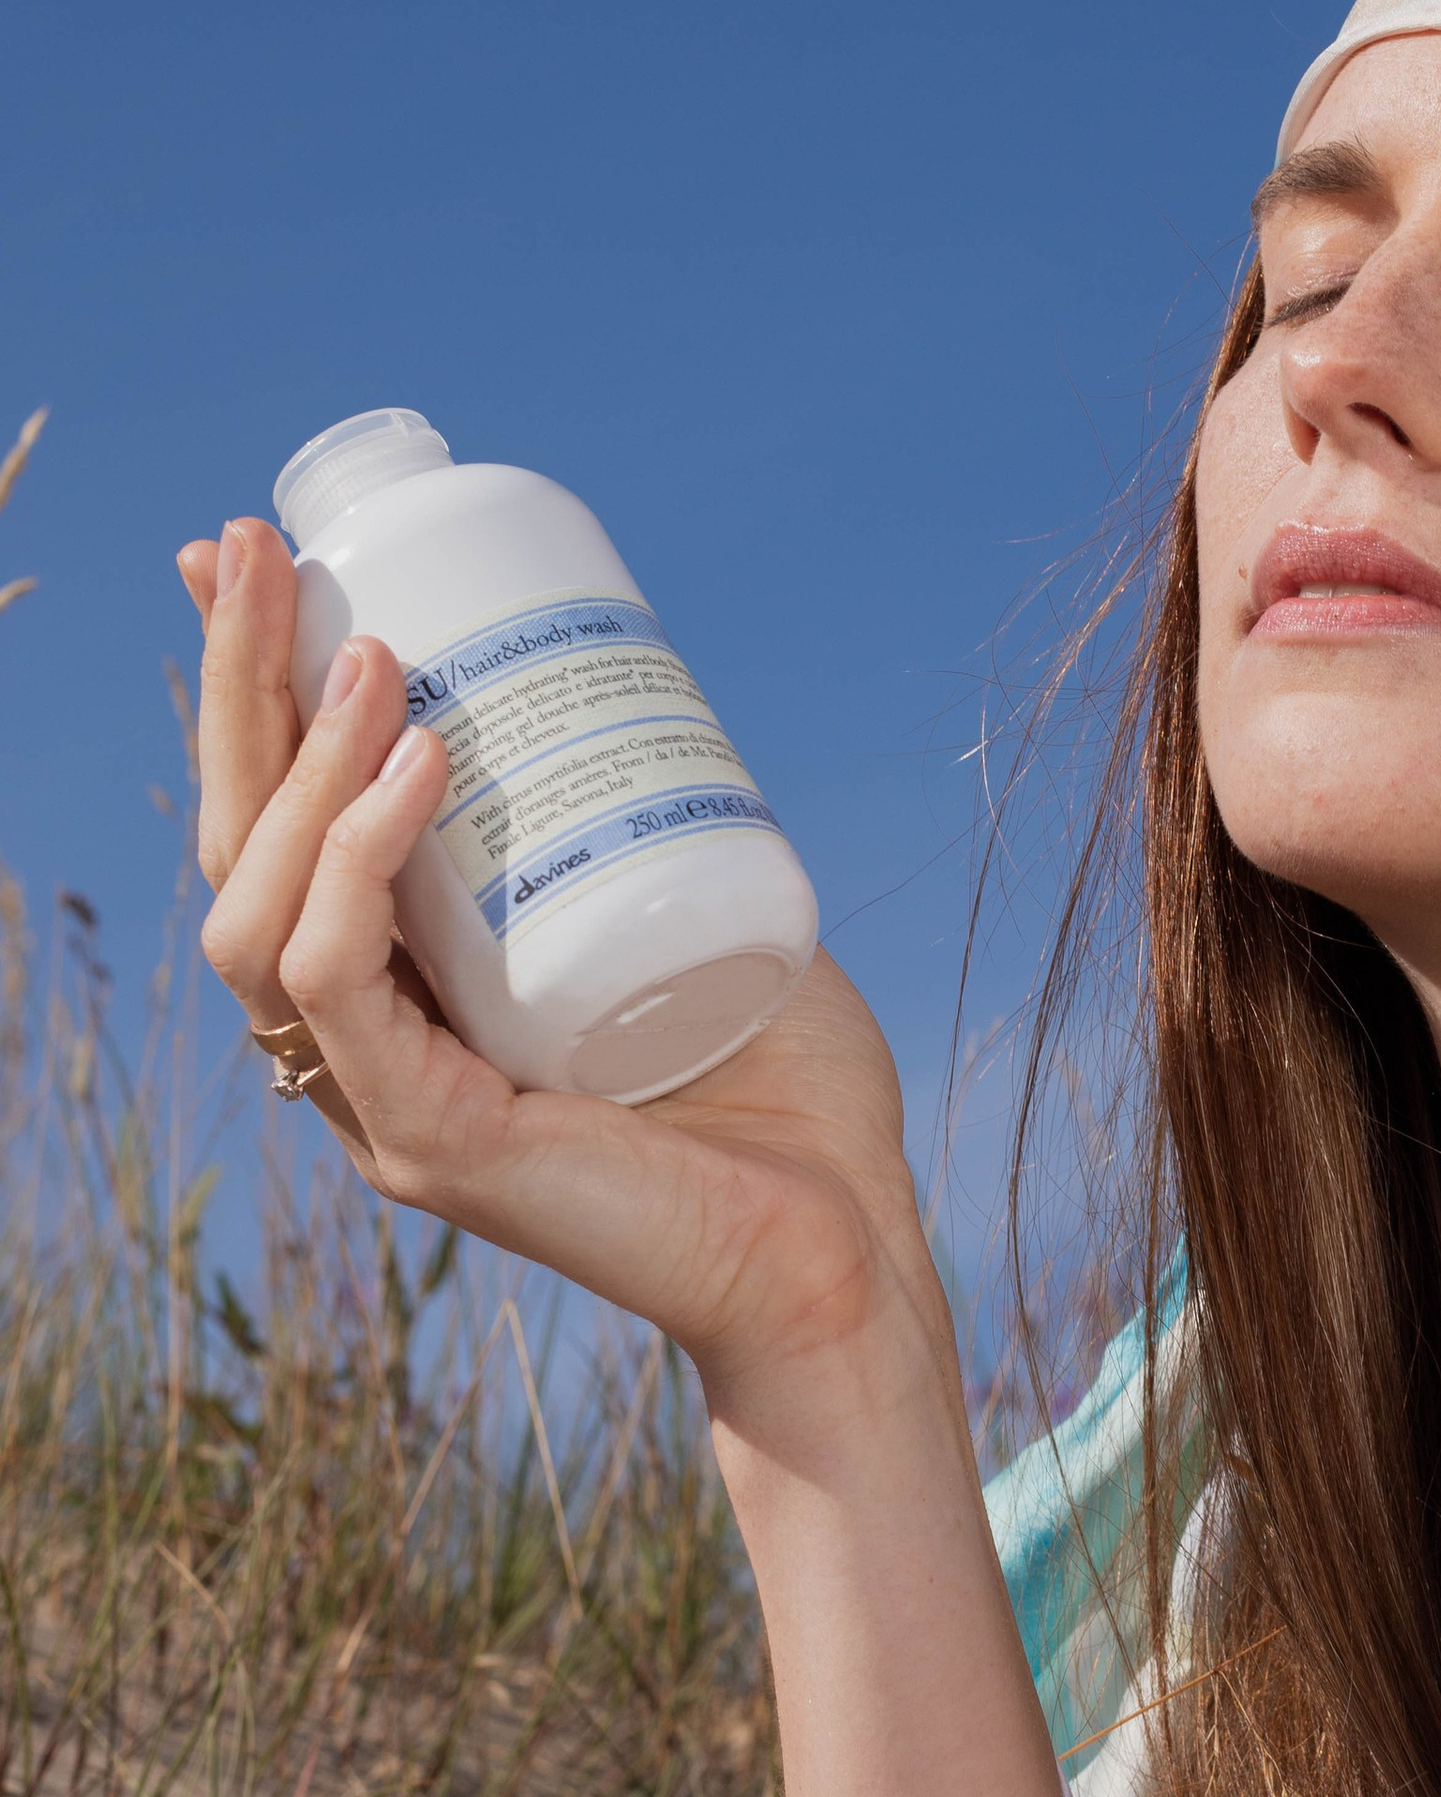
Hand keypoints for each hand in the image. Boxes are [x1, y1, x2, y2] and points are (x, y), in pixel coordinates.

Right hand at [178, 516, 950, 1447]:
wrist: (850, 1244)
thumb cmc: (789, 1094)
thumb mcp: (695, 906)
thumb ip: (648, 822)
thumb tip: (635, 678)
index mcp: (411, 997)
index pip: (283, 831)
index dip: (251, 696)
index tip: (260, 560)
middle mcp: (370, 1049)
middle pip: (240, 852)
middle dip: (234, 690)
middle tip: (253, 552)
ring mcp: (384, 1104)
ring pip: (259, 914)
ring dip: (294, 765)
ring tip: (369, 649)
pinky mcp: (432, 1144)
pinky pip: (342, 984)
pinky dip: (356, 866)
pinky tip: (411, 764)